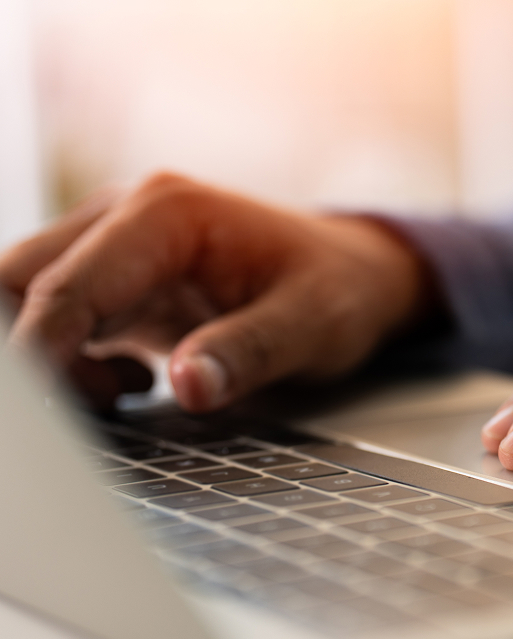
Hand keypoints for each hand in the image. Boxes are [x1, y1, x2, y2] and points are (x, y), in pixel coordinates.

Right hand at [1, 173, 429, 409]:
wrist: (353, 271)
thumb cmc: (337, 287)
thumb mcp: (314, 323)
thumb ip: (250, 350)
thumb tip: (188, 388)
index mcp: (167, 214)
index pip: (66, 286)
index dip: (38, 354)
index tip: (38, 424)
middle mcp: (129, 217)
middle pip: (21, 280)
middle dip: (34, 354)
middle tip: (93, 408)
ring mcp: (119, 245)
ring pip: (31, 296)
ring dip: (51, 358)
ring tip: (126, 392)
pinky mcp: (122, 279)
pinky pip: (61, 315)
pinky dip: (69, 358)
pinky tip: (131, 384)